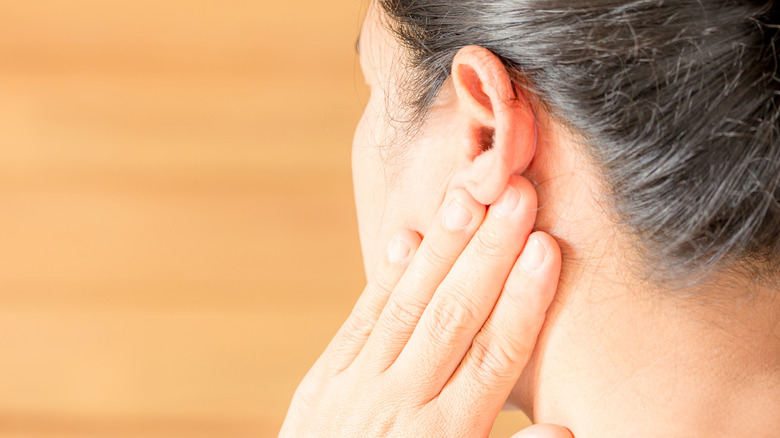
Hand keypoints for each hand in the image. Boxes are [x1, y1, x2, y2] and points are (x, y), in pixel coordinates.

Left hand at [280, 177, 568, 436]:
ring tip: (466, 197)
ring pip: (407, 306)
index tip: (545, 248)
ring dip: (440, 250)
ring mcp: (355, 385)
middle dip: (488, 254)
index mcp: (444, 437)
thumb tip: (559, 429)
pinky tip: (408, 238)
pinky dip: (386, 277)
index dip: (522, 301)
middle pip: (453, 317)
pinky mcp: (324, 379)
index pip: (492, 357)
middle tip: (515, 195)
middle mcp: (399, 402)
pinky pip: (360, 319)